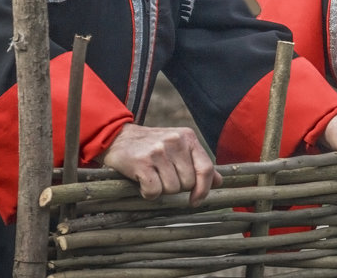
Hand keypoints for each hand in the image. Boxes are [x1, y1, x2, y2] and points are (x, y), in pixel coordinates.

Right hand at [101, 123, 221, 204]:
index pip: (206, 168)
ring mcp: (158, 151)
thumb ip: (198, 163)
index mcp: (188, 137)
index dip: (203, 189)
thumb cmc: (151, 146)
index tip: (195, 200)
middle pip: (188, 183)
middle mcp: (175, 141)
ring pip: (172, 189)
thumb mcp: (178, 148)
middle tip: (163, 177)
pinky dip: (148, 193)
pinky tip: (142, 182)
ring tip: (152, 177)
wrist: (117, 137)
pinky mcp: (142, 162)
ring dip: (161, 190)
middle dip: (176, 187)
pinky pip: (154, 192)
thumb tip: (219, 181)